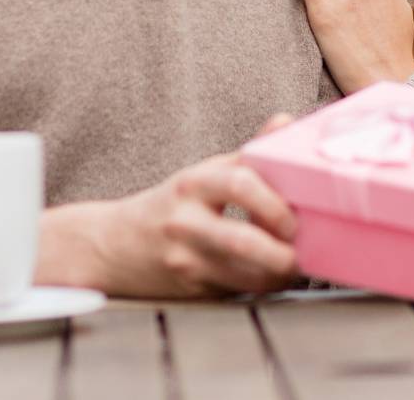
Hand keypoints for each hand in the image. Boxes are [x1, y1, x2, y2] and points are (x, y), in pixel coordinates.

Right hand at [36, 116, 299, 297]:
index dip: (277, 200)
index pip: (241, 182)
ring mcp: (185, 259)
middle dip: (282, 247)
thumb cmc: (170, 205)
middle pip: (244, 239)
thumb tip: (286, 122)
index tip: (299, 207)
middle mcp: (186, 221)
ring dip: (279, 272)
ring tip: (295, 262)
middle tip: (301, 244)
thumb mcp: (203, 173)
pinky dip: (263, 284)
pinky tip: (273, 275)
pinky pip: (237, 290)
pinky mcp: (189, 288)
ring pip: (246, 274)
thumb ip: (248, 155)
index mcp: (194, 183)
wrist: (112, 245)